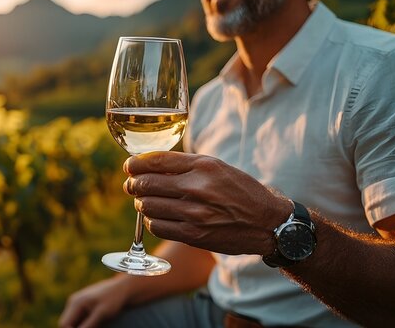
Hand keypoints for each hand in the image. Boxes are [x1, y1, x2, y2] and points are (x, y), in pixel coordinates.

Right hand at [58, 277, 129, 327]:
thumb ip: (88, 325)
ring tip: (98, 324)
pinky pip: (80, 319)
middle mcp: (73, 302)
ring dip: (80, 327)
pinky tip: (97, 323)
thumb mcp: (101, 314)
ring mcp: (78, 304)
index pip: (63, 324)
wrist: (123, 288)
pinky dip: (85, 324)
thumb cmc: (113, 299)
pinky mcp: (84, 306)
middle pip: (66, 323)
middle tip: (94, 327)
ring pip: (73, 322)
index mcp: (75, 303)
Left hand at [123, 151, 291, 255]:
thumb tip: (148, 165)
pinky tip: (156, 216)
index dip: (135, 164)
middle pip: (147, 184)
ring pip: (148, 206)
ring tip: (145, 200)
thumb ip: (184, 165)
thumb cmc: (239, 190)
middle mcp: (197, 188)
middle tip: (131, 184)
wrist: (265, 222)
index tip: (129, 166)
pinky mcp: (193, 234)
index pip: (156, 161)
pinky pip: (157, 226)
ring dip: (142, 202)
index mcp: (203, 166)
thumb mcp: (216, 167)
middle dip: (133, 183)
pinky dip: (151, 220)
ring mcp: (194, 213)